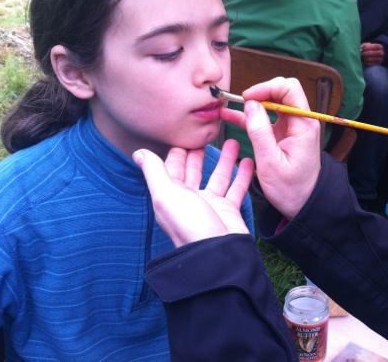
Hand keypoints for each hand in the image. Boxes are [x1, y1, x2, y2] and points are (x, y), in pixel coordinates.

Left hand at [133, 140, 253, 246]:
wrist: (218, 254)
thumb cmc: (190, 225)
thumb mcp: (166, 195)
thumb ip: (154, 172)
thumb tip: (138, 153)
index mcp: (172, 195)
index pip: (173, 168)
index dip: (178, 152)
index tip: (186, 134)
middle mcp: (190, 200)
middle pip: (195, 171)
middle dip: (200, 153)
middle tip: (208, 135)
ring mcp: (210, 205)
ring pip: (218, 176)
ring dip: (225, 159)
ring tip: (234, 142)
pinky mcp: (228, 211)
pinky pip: (236, 188)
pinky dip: (242, 175)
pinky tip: (248, 162)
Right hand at [221, 77, 320, 219]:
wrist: (303, 204)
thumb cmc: (291, 188)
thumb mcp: (270, 162)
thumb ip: (259, 131)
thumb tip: (250, 104)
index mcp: (303, 125)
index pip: (289, 88)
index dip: (267, 87)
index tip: (248, 98)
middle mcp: (300, 121)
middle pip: (280, 91)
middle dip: (259, 92)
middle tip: (240, 102)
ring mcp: (291, 127)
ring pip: (271, 103)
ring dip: (252, 103)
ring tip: (228, 105)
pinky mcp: (282, 134)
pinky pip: (266, 118)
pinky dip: (249, 116)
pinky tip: (230, 115)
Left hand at [360, 42, 384, 66]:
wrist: (376, 55)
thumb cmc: (370, 49)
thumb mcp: (369, 45)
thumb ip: (364, 45)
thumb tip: (361, 47)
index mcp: (380, 47)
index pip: (374, 46)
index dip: (367, 47)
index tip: (362, 48)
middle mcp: (381, 53)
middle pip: (372, 53)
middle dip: (365, 53)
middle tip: (361, 53)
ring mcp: (380, 59)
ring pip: (370, 59)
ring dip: (364, 58)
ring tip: (362, 57)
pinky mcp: (378, 64)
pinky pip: (370, 63)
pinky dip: (366, 62)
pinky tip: (364, 60)